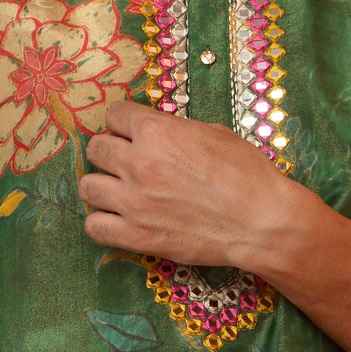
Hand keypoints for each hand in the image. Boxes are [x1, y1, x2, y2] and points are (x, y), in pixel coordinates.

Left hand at [79, 98, 294, 266]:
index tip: (132, 132)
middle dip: (111, 152)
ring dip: (102, 186)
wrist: (262, 222)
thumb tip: (156, 131)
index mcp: (156, 132)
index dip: (124, 122)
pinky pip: (94, 227)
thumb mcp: (213, 133)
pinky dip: (102, 223)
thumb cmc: (247, 174)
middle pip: (96, 149)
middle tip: (127, 162)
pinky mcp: (136, 236)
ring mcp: (133, 202)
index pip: (114, 115)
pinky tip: (118, 220)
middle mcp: (138, 163)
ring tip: (118, 191)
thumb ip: (174, 129)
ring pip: (88, 187)